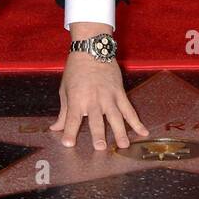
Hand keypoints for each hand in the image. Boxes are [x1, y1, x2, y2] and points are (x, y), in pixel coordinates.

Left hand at [50, 25, 148, 149]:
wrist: (92, 50)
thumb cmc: (75, 70)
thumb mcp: (65, 90)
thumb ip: (64, 112)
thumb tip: (55, 129)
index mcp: (77, 99)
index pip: (72, 119)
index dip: (70, 132)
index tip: (68, 144)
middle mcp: (94, 99)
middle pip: (96, 120)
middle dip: (98, 134)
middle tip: (100, 148)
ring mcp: (109, 96)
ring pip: (116, 117)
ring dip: (120, 131)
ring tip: (123, 145)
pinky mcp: (120, 93)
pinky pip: (129, 109)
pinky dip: (137, 121)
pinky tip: (143, 132)